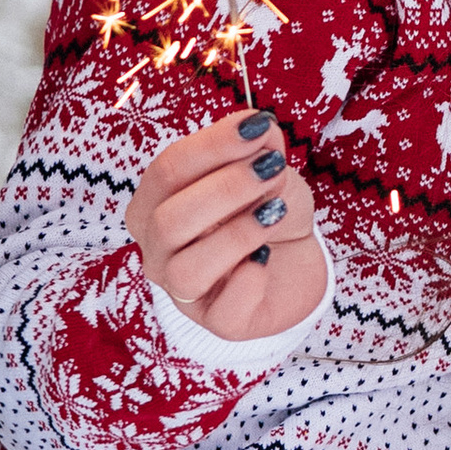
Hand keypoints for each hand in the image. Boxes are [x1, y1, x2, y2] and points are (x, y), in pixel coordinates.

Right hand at [127, 106, 324, 339]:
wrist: (296, 259)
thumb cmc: (266, 210)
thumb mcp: (267, 170)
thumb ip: (258, 148)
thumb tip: (258, 130)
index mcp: (154, 205)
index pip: (166, 171)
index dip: (213, 146)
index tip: (258, 126)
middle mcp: (157, 250)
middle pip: (169, 220)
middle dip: (225, 188)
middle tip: (272, 168)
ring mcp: (183, 292)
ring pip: (185, 270)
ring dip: (235, 234)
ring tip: (274, 213)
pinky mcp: (219, 323)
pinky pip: (223, 310)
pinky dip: (249, 279)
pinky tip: (267, 257)